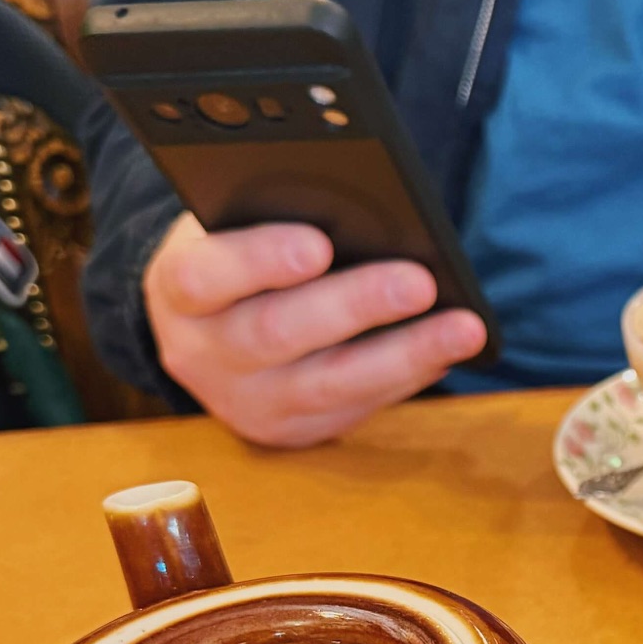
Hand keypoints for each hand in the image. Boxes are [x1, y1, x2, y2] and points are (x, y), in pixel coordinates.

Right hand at [142, 212, 487, 447]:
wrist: (207, 331)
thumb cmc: (237, 259)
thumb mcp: (232, 227)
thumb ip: (275, 217)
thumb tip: (370, 210)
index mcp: (178, 289)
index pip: (206, 275)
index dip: (260, 260)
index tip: (317, 243)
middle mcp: (202, 354)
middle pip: (276, 334)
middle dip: (354, 306)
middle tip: (418, 281)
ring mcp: (245, 402)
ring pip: (326, 385)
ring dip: (404, 355)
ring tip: (464, 327)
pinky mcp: (287, 434)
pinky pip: (353, 410)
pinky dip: (406, 379)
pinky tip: (447, 352)